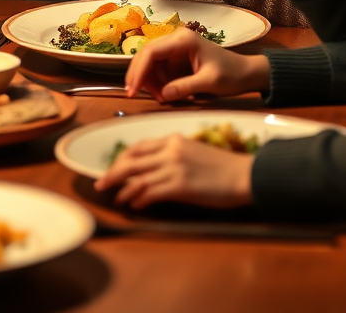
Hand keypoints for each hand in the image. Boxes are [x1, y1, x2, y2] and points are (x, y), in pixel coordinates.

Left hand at [94, 134, 254, 208]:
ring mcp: (174, 168)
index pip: (138, 147)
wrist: (244, 174)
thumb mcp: (193, 152)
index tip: (114, 167)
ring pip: (137, 177)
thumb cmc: (222, 167)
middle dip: (113, 172)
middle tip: (101, 183)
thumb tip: (154, 169)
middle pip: (131, 160)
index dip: (121, 158)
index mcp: (172, 140)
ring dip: (123, 190)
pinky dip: (138, 199)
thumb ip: (172, 156)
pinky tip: (135, 205)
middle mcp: (170, 151)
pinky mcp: (180, 186)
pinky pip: (150, 192)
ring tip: (117, 198)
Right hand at [126, 27, 270, 102]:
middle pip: (146, 55)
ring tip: (161, 98)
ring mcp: (175, 50)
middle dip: (139, 75)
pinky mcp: (177, 60)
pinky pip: (159, 70)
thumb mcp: (209, 82)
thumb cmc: (232, 74)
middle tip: (134, 94)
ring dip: (149, 81)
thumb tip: (163, 96)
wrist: (247, 73)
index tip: (132, 89)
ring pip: (150, 64)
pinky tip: (164, 94)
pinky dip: (158, 83)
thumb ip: (185, 87)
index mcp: (183, 40)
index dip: (138, 70)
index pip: (151, 52)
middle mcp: (176, 41)